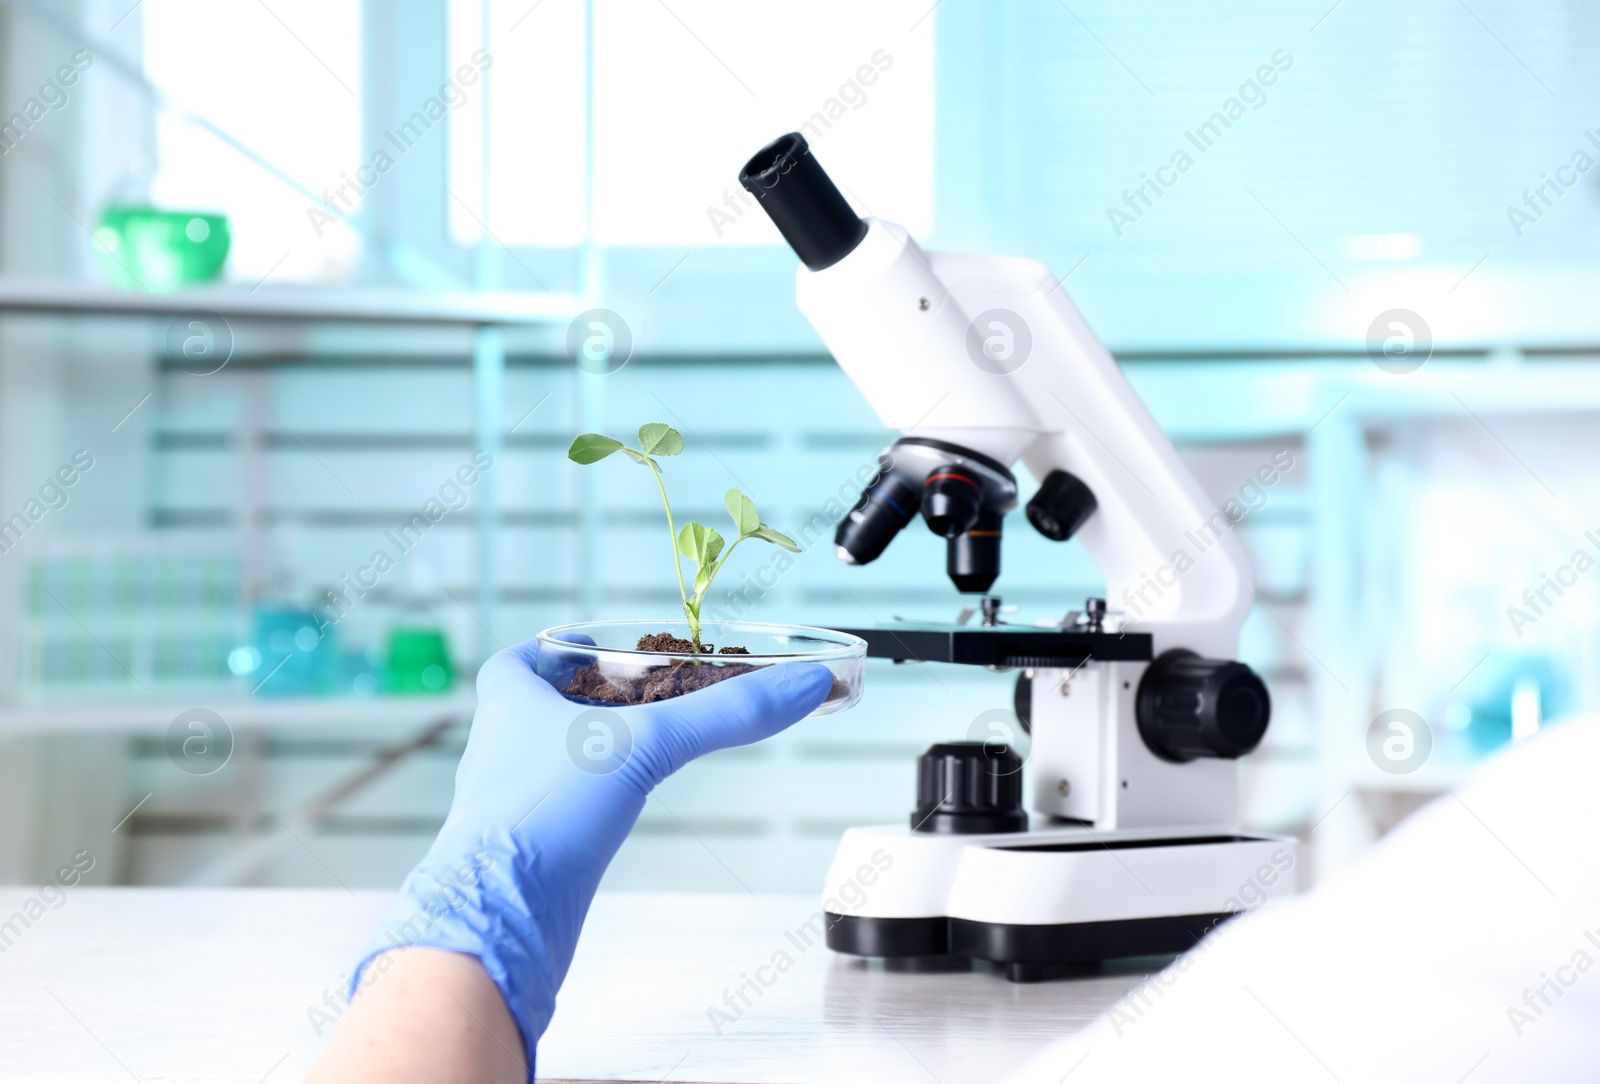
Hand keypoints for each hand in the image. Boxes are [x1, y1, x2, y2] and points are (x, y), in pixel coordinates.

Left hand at [347, 640, 831, 1076]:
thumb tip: (802, 684)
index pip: (523, 659)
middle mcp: (501, 748)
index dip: (556, 651)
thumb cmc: (542, 815)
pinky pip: (560, 813)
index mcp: (510, 702)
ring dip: (592, 754)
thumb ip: (726, 714)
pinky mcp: (525, 852)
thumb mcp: (648, 744)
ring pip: (552, 763)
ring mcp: (509, 804)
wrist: (500, 918)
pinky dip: (591, 806)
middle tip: (638, 697)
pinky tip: (621, 815)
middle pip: (542, 708)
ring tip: (641, 750)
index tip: (597, 648)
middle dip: (589, 701)